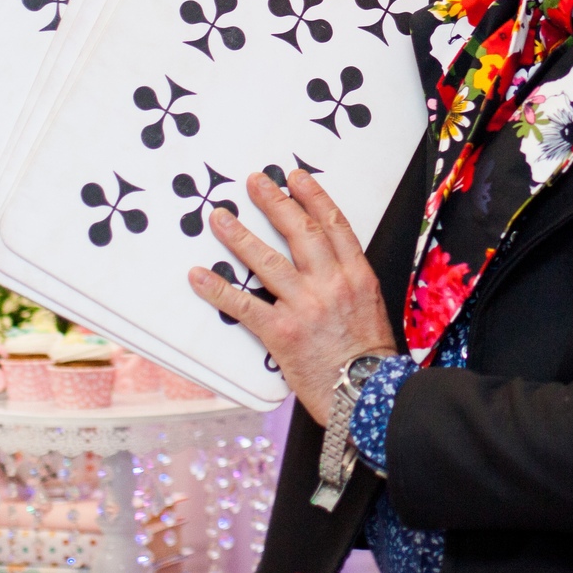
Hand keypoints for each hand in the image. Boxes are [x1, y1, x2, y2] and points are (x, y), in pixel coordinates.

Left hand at [188, 168, 397, 425]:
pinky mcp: (282, 332)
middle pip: (299, 232)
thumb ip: (349, 281)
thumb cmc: (369, 356)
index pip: (334, 225)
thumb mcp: (372, 306)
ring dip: (239, 236)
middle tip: (254, 182)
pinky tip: (199, 275)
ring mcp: (305, 307)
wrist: (368, 394)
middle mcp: (331, 284)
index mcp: (357, 275)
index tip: (296, 178)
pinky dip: (218, 289)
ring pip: (267, 261)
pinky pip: (243, 305)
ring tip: (220, 217)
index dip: (313, 197)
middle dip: (275, 202)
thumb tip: (326, 263)